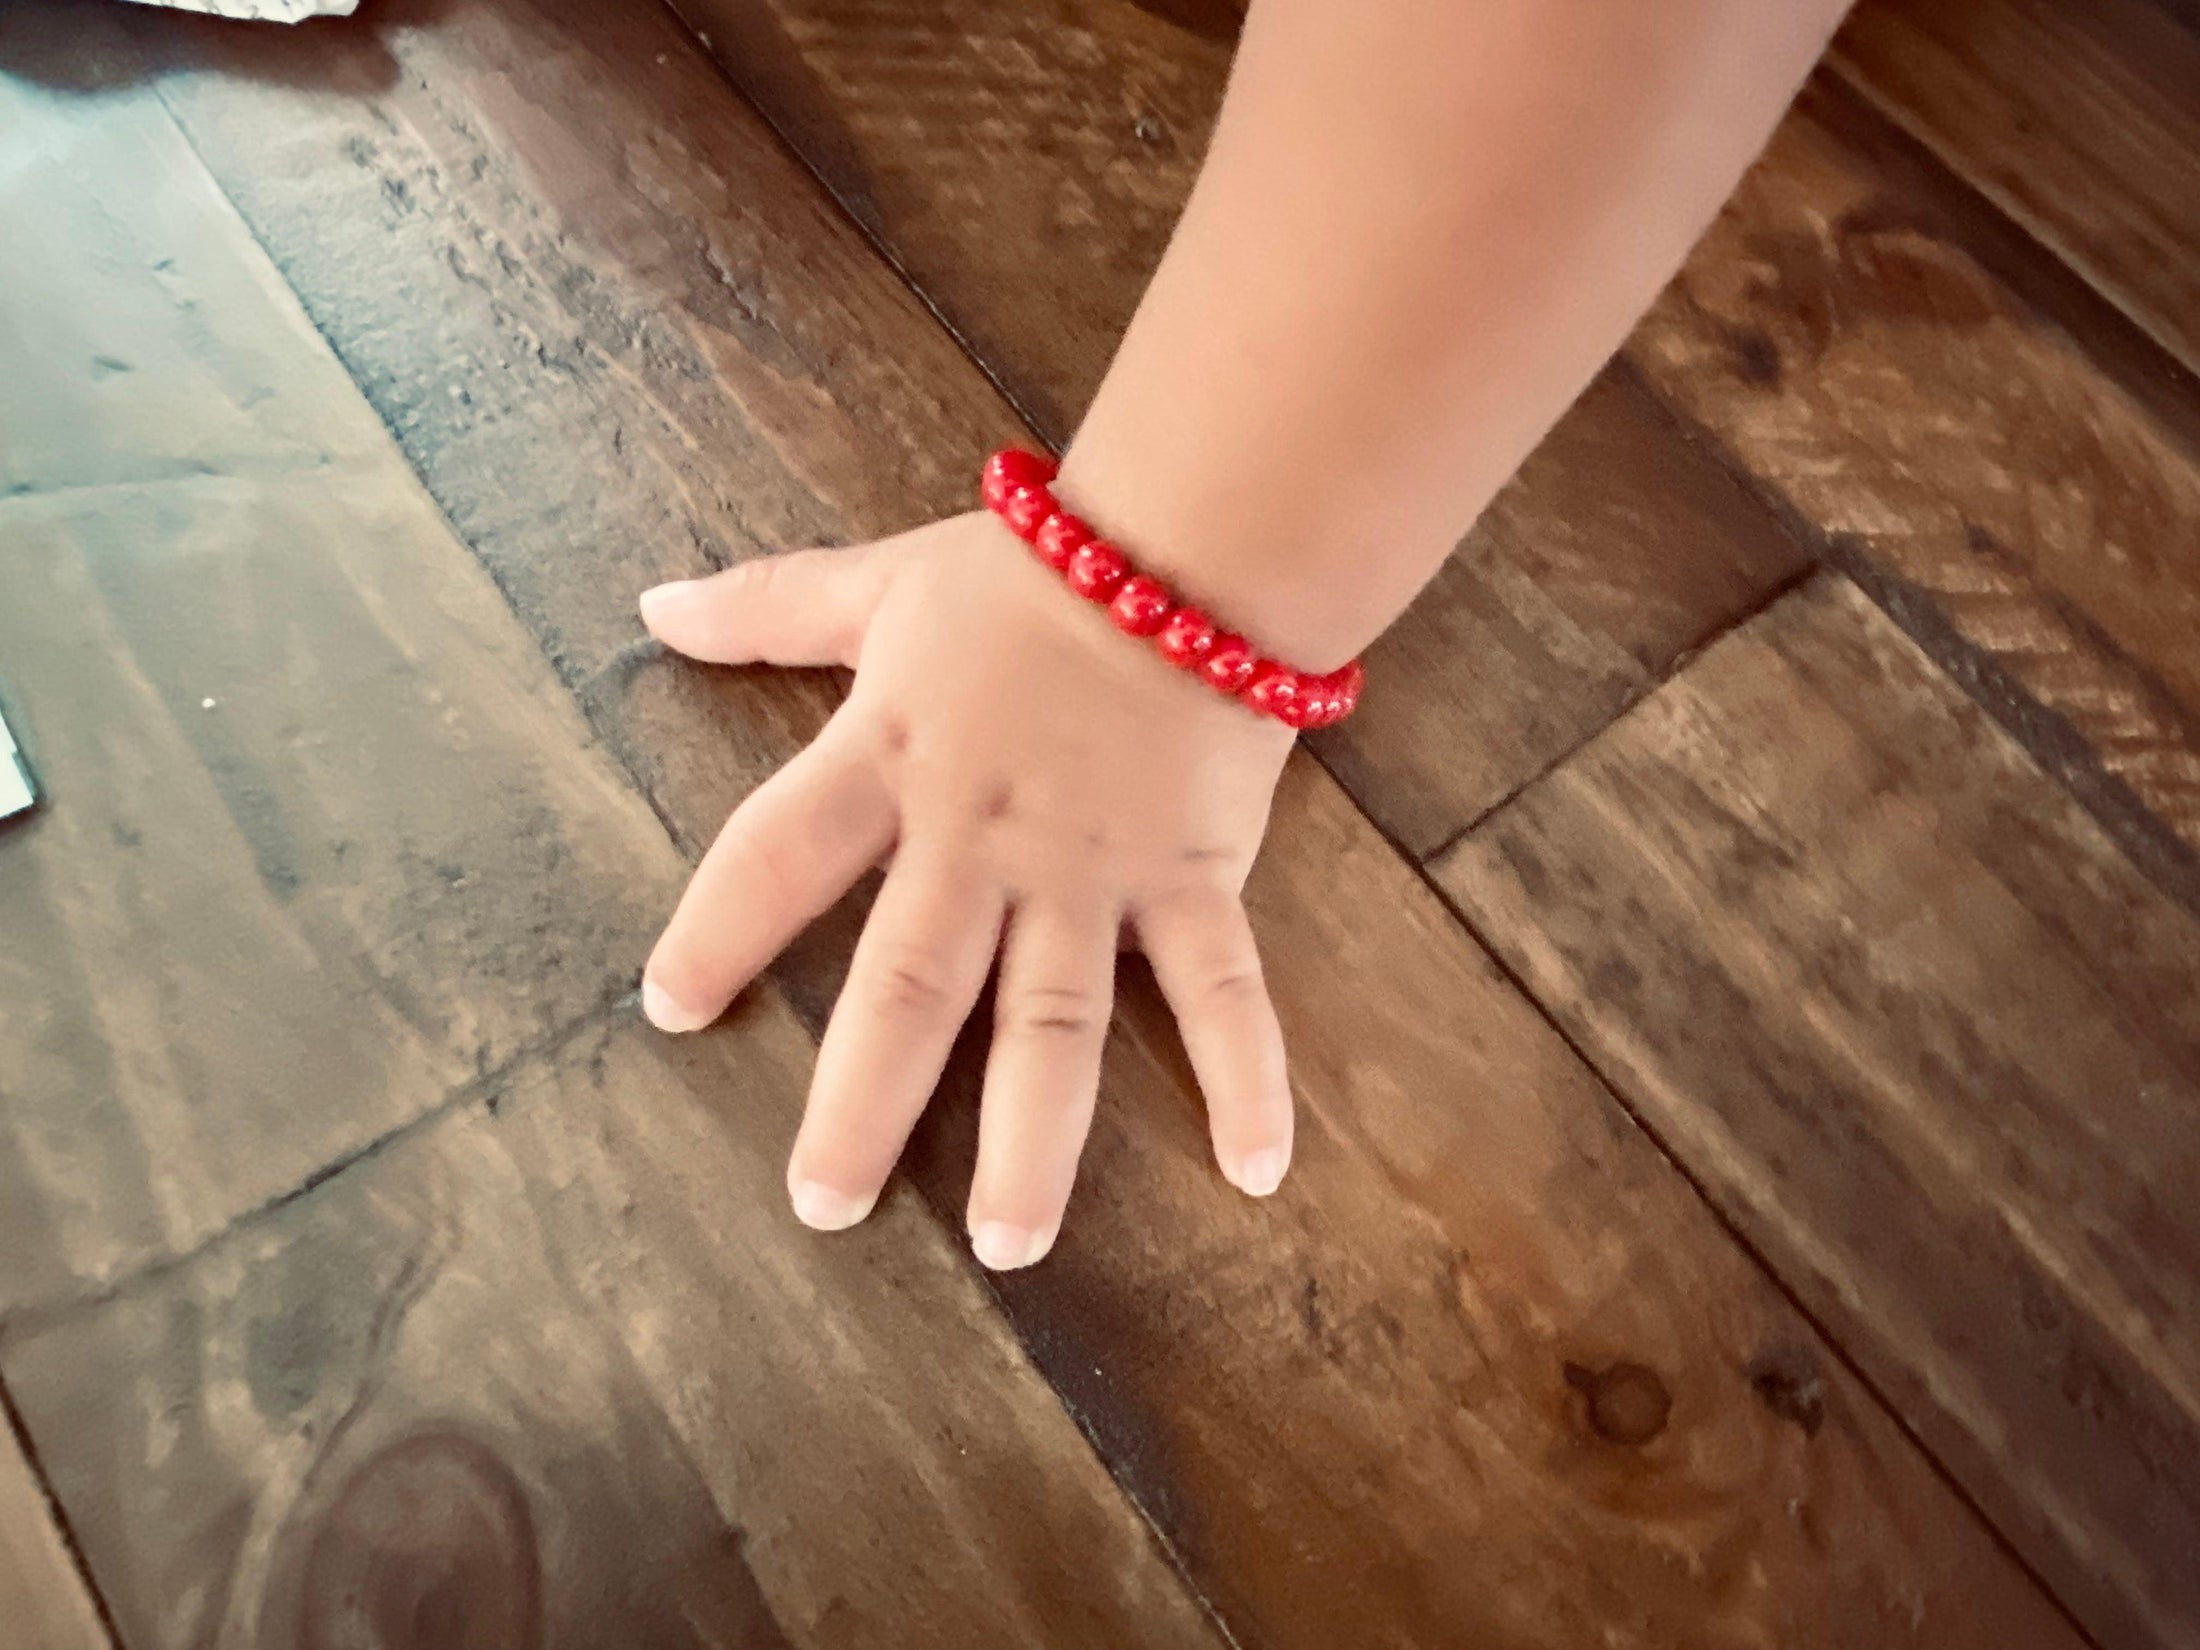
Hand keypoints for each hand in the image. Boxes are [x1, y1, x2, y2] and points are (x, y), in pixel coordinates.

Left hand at [638, 511, 1297, 1268]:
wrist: (1191, 544)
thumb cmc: (1029, 570)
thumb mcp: (882, 585)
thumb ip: (769, 608)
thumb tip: (652, 609)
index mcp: (891, 761)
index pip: (775, 856)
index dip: (717, 931)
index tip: (669, 1011)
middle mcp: (979, 838)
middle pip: (909, 985)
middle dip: (864, 1101)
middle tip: (825, 1208)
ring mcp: (1091, 871)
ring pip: (1054, 1022)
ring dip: (1033, 1139)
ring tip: (1009, 1245)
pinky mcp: (1192, 878)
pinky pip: (1224, 989)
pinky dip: (1249, 1076)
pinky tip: (1256, 1170)